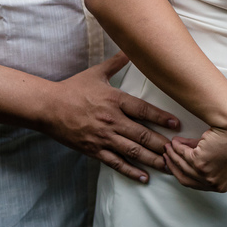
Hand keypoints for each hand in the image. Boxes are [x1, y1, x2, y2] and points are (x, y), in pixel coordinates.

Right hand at [40, 52, 180, 182]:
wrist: (48, 108)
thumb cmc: (73, 89)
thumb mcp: (96, 73)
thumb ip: (116, 62)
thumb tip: (131, 49)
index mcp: (114, 100)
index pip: (143, 110)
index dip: (161, 117)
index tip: (176, 124)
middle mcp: (112, 120)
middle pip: (142, 134)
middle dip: (162, 144)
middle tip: (178, 151)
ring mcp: (103, 137)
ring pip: (132, 151)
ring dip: (151, 160)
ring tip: (168, 166)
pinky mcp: (94, 150)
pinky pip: (116, 163)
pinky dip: (131, 171)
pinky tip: (144, 177)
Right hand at [163, 112, 226, 192]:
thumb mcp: (216, 155)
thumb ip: (199, 158)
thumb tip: (182, 153)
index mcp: (221, 185)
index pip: (195, 184)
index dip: (182, 173)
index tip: (174, 165)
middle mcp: (213, 184)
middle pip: (185, 178)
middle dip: (174, 166)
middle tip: (167, 155)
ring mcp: (207, 175)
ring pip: (183, 166)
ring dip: (173, 155)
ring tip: (169, 146)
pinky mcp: (201, 164)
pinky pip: (183, 155)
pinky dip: (177, 148)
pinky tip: (175, 142)